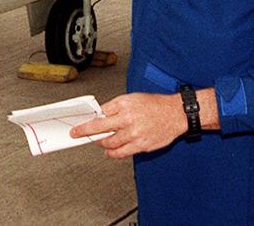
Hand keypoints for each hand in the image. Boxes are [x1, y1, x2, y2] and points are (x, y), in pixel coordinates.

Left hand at [68, 92, 190, 158]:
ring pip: (110, 143)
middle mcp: (128, 119)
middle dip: (86, 133)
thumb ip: (116, 108)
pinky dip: (112, 154)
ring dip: (101, 144)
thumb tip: (101, 115)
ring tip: (99, 142)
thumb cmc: (155, 105)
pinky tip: (109, 152)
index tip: (78, 127)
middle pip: (100, 129)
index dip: (87, 122)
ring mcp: (134, 134)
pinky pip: (122, 153)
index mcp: (125, 105)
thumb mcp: (132, 99)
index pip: (100, 114)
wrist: (175, 114)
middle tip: (79, 135)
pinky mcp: (141, 145)